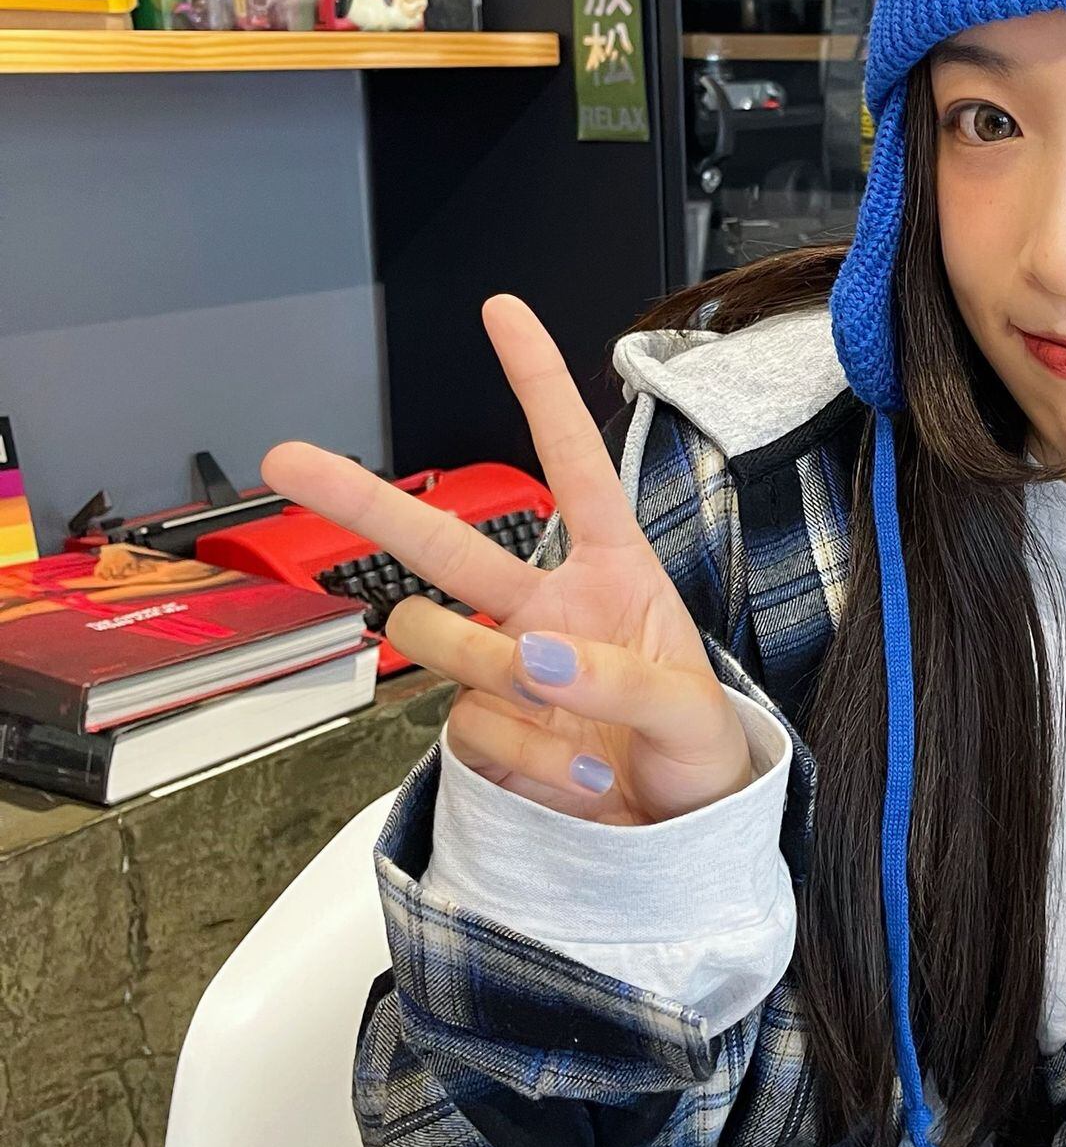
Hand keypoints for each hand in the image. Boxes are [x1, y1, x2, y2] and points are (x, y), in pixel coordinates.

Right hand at [261, 296, 751, 825]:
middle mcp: (546, 607)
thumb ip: (621, 680)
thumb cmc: (698, 750)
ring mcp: (506, 668)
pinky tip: (574, 776)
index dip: (539, 384)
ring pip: (439, 640)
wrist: (675, 836)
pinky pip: (467, 729)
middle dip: (362, 499)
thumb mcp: (692, 711)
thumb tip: (533, 657)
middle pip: (444, 541)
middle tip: (285, 460)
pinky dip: (522, 759)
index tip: (500, 311)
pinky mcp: (481, 732)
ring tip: (571, 725)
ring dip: (493, 676)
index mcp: (612, 570)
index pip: (573, 462)